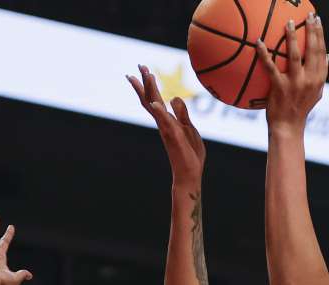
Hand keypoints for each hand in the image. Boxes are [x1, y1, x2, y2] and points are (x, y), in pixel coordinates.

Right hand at [128, 65, 206, 185]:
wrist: (190, 174)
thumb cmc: (190, 153)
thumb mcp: (189, 129)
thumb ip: (182, 114)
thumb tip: (174, 97)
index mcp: (168, 120)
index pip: (155, 99)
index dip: (149, 85)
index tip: (144, 70)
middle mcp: (164, 123)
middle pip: (150, 99)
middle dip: (144, 83)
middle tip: (138, 65)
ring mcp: (167, 129)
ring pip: (155, 106)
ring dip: (151, 90)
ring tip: (147, 74)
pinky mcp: (173, 137)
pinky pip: (165, 123)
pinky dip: (160, 113)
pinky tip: (156, 103)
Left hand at [255, 13, 327, 133]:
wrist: (288, 127)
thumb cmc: (300, 109)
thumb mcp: (316, 93)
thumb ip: (321, 74)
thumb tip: (327, 55)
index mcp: (319, 79)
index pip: (322, 52)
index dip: (320, 34)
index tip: (317, 20)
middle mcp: (310, 80)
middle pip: (313, 50)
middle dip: (312, 29)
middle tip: (309, 14)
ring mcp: (295, 83)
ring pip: (295, 55)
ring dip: (292, 37)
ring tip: (289, 22)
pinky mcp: (280, 88)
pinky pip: (271, 67)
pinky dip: (264, 54)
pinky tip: (258, 42)